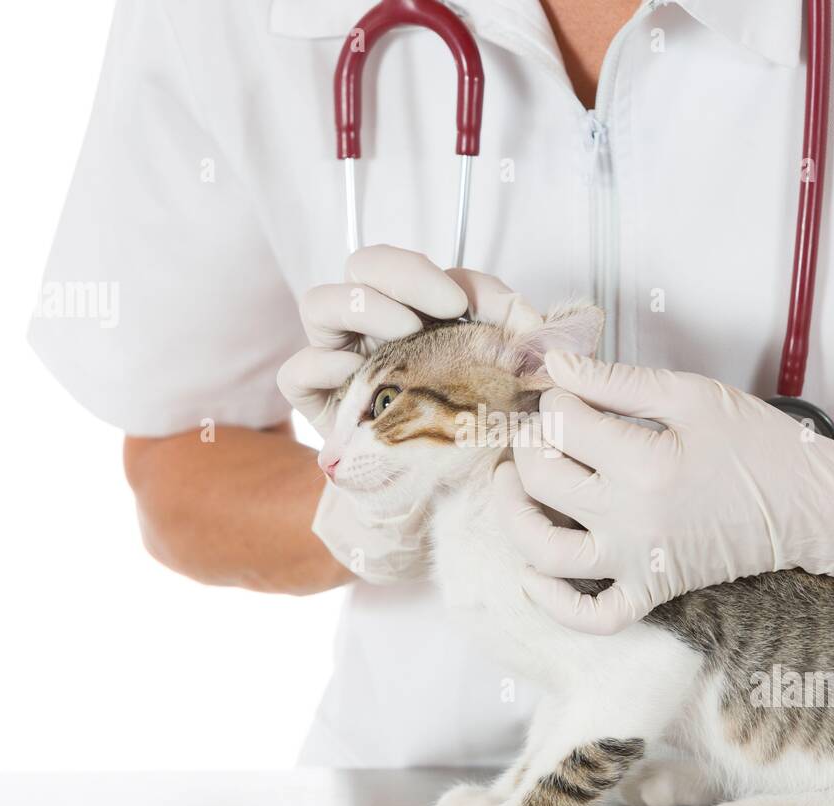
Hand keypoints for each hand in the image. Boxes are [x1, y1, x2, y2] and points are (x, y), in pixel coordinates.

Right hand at [277, 244, 544, 583]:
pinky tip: (356, 376)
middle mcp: (379, 333)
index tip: (471, 303)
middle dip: (400, 274)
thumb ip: (530, 346)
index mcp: (423, 318)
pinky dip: (320, 365)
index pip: (421, 272)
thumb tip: (535, 320)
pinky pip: (298, 371)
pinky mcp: (322, 407)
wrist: (459, 510)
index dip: (443, 275)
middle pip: (364, 268)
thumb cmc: (488, 441)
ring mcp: (345, 366)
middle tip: (442, 308)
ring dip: (362, 307)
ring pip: (321, 305)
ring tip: (403, 336)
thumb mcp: (522, 388)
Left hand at [494, 352, 833, 633]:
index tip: (569, 392)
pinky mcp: (650, 591)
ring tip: (510, 483)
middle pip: (541, 479)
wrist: (809, 506)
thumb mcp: (690, 394)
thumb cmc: (757, 444)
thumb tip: (554, 364)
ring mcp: (638, 563)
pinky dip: (552, 602)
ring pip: (543, 552)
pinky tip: (533, 572)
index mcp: (645, 464)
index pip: (561, 425)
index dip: (554, 398)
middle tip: (540, 427)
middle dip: (528, 442)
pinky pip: (589, 616)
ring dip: (511, 515)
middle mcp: (632, 519)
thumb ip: (616, 380)